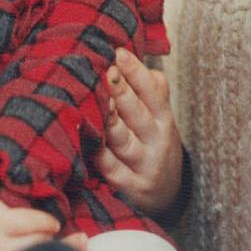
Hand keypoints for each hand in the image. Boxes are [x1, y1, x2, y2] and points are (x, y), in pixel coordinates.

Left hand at [96, 48, 182, 216]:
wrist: (165, 197)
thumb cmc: (153, 147)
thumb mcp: (161, 120)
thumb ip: (152, 91)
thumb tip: (134, 58)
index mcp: (164, 121)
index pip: (154, 92)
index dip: (137, 73)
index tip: (119, 53)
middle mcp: (157, 142)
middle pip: (137, 114)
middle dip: (121, 91)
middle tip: (105, 70)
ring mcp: (143, 165)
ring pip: (122, 139)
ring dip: (109, 119)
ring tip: (95, 99)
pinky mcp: (128, 186)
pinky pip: (110, 167)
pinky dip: (97, 152)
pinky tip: (84, 136)